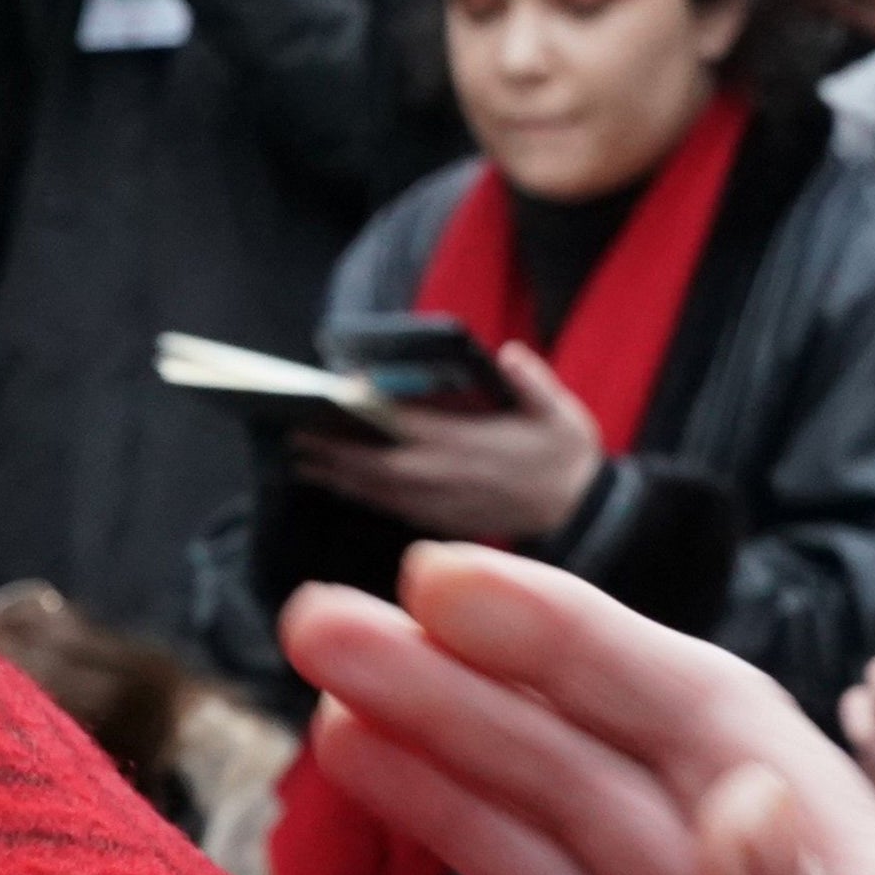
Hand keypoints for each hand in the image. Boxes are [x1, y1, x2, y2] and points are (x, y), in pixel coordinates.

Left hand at [294, 339, 603, 547]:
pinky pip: (389, 508)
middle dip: (332, 452)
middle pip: (375, 466)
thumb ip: (532, 382)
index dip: (367, 413)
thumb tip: (510, 354)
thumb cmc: (567, 456)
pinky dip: (359, 495)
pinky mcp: (439, 520)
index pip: (405, 427)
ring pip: (375, 491)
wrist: (580, 513)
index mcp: (468, 446)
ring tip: (301, 459)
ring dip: (336, 476)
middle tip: (294, 435)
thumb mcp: (561, 413)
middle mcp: (444, 479)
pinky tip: (337, 483)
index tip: (336, 398)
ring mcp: (438, 504)